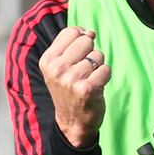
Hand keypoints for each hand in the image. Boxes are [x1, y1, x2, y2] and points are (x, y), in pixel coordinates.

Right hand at [39, 26, 111, 147]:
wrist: (72, 123)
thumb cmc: (69, 91)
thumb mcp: (60, 67)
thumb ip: (71, 46)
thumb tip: (89, 32)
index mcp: (47, 60)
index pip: (72, 32)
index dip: (82, 39)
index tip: (79, 55)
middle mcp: (57, 68)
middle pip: (86, 41)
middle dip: (91, 53)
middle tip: (84, 71)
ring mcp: (71, 79)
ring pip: (98, 55)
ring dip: (98, 67)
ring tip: (89, 80)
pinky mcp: (87, 88)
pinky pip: (106, 69)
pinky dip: (105, 77)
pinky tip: (96, 86)